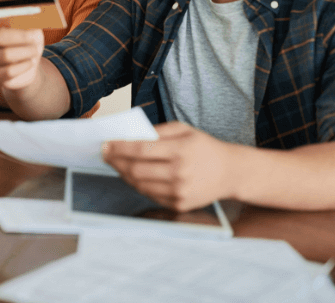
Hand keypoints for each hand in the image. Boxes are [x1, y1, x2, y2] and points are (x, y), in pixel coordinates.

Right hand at [0, 0, 43, 89]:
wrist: (29, 67)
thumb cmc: (29, 44)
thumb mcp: (33, 30)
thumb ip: (30, 24)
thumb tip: (33, 26)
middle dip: (21, 37)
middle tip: (36, 38)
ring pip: (6, 55)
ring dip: (26, 52)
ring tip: (34, 51)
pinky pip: (10, 71)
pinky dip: (25, 65)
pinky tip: (29, 62)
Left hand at [103, 122, 238, 211]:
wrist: (229, 172)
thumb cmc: (204, 147)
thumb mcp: (184, 130)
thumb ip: (157, 132)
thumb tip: (129, 136)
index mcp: (181, 150)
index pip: (141, 149)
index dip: (118, 147)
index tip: (105, 144)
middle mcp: (180, 173)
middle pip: (136, 170)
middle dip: (116, 162)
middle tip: (106, 155)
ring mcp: (179, 192)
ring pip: (139, 185)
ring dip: (124, 174)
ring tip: (117, 164)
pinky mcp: (178, 205)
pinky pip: (149, 195)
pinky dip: (138, 185)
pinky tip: (134, 175)